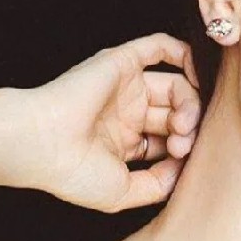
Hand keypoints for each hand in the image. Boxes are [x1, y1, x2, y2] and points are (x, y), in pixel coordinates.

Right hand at [29, 33, 200, 212]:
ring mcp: (126, 87)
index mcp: (125, 140)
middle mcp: (128, 112)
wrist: (42, 144)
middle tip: (184, 145)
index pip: (170, 138)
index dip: (184, 149)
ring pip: (177, 86)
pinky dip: (185, 55)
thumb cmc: (73, 172)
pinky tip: (197, 76)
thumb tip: (185, 171)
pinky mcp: (122, 63)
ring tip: (183, 126)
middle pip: (177, 112)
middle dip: (189, 129)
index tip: (183, 163)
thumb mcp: (123, 193)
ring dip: (189, 104)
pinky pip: (159, 47)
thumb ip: (158, 185)